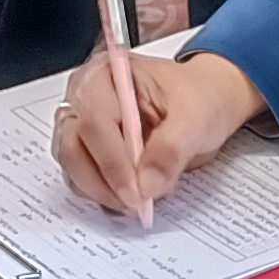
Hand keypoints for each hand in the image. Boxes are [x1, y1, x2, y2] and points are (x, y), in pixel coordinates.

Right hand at [55, 47, 262, 216]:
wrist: (206, 105)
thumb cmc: (198, 98)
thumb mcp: (197, 117)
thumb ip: (171, 149)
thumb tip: (148, 185)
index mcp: (108, 74)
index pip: (94, 121)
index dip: (112, 162)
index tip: (137, 193)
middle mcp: (85, 96)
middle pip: (73, 145)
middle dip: (104, 181)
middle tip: (137, 204)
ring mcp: (82, 123)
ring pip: (72, 165)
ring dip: (101, 191)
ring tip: (138, 201)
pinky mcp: (87, 149)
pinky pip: (80, 177)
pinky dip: (102, 193)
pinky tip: (130, 196)